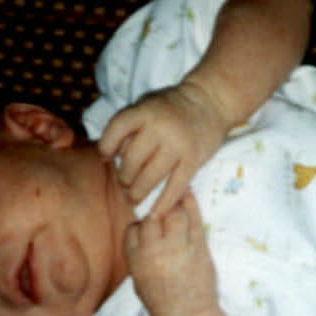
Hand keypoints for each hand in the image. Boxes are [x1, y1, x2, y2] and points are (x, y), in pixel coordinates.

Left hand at [100, 79, 229, 215]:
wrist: (209, 102)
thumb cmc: (171, 106)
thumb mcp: (147, 104)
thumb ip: (130, 125)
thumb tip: (111, 156)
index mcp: (146, 111)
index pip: (116, 130)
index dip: (106, 146)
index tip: (105, 157)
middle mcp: (160, 127)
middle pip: (132, 160)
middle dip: (124, 177)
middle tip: (124, 184)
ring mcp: (178, 145)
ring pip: (150, 177)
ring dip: (138, 192)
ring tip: (133, 198)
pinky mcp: (193, 160)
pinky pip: (175, 187)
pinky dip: (163, 203)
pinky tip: (155, 213)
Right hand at [124, 191, 217, 315]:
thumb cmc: (161, 301)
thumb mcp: (139, 279)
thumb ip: (139, 253)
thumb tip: (142, 227)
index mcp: (136, 260)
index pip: (133, 229)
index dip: (141, 226)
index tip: (149, 230)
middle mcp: (154, 251)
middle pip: (152, 217)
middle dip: (157, 215)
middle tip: (164, 217)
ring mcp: (178, 247)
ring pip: (173, 213)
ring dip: (174, 208)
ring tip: (177, 208)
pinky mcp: (199, 247)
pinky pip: (194, 218)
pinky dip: (191, 204)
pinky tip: (188, 195)